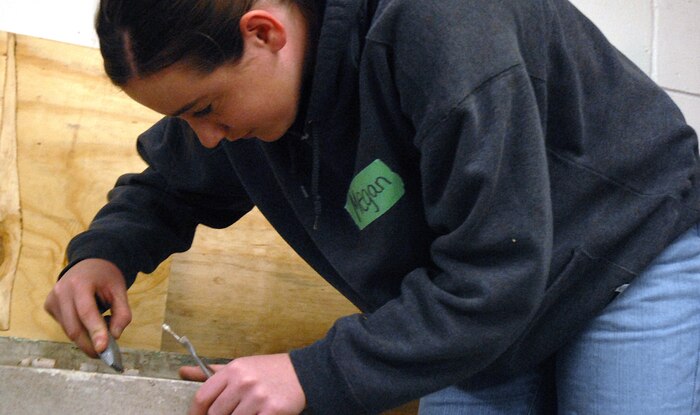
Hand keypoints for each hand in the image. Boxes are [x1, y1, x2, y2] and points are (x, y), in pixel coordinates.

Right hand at [44, 258, 130, 356]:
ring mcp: (52, 299)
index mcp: (80, 283)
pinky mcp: (49, 306)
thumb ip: (122, 314)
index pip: (86, 312)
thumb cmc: (106, 277)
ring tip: (102, 329)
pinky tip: (89, 320)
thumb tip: (115, 336)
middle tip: (105, 353)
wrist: (89, 263)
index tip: (103, 349)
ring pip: (68, 330)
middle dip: (90, 344)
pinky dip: (79, 330)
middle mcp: (61, 291)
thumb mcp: (120, 291)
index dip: (95, 332)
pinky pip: (65, 326)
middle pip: (74, 328)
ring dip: (86, 338)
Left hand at [180, 353, 305, 414]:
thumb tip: (183, 372)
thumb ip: (211, 372)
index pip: (202, 397)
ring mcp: (258, 397)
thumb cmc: (269, 371)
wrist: (303, 373)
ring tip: (245, 413)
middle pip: (215, 414)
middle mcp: (244, 382)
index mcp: (233, 370)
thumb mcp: (240, 367)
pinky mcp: (272, 410)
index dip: (195, 414)